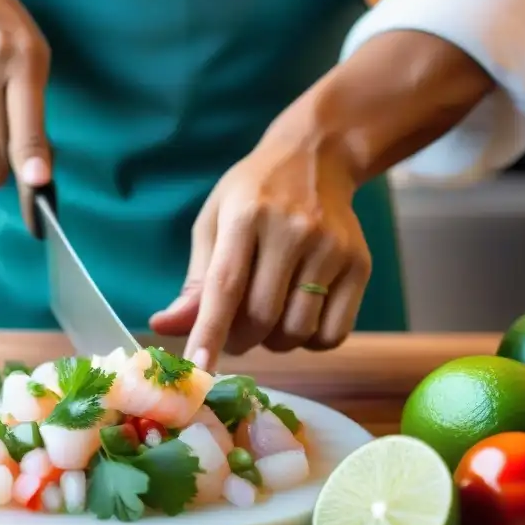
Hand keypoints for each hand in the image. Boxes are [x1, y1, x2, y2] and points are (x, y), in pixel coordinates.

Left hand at [150, 123, 371, 371]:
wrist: (316, 156)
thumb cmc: (253, 195)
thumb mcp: (214, 223)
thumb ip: (195, 281)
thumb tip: (164, 326)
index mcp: (247, 216)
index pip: (225, 286)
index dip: (209, 332)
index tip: (197, 368)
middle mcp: (293, 230)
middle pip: (260, 318)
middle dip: (240, 340)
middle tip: (235, 329)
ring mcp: (332, 248)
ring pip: (296, 331)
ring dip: (275, 341)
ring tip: (270, 314)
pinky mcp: (360, 264)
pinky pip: (333, 334)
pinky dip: (311, 340)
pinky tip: (301, 315)